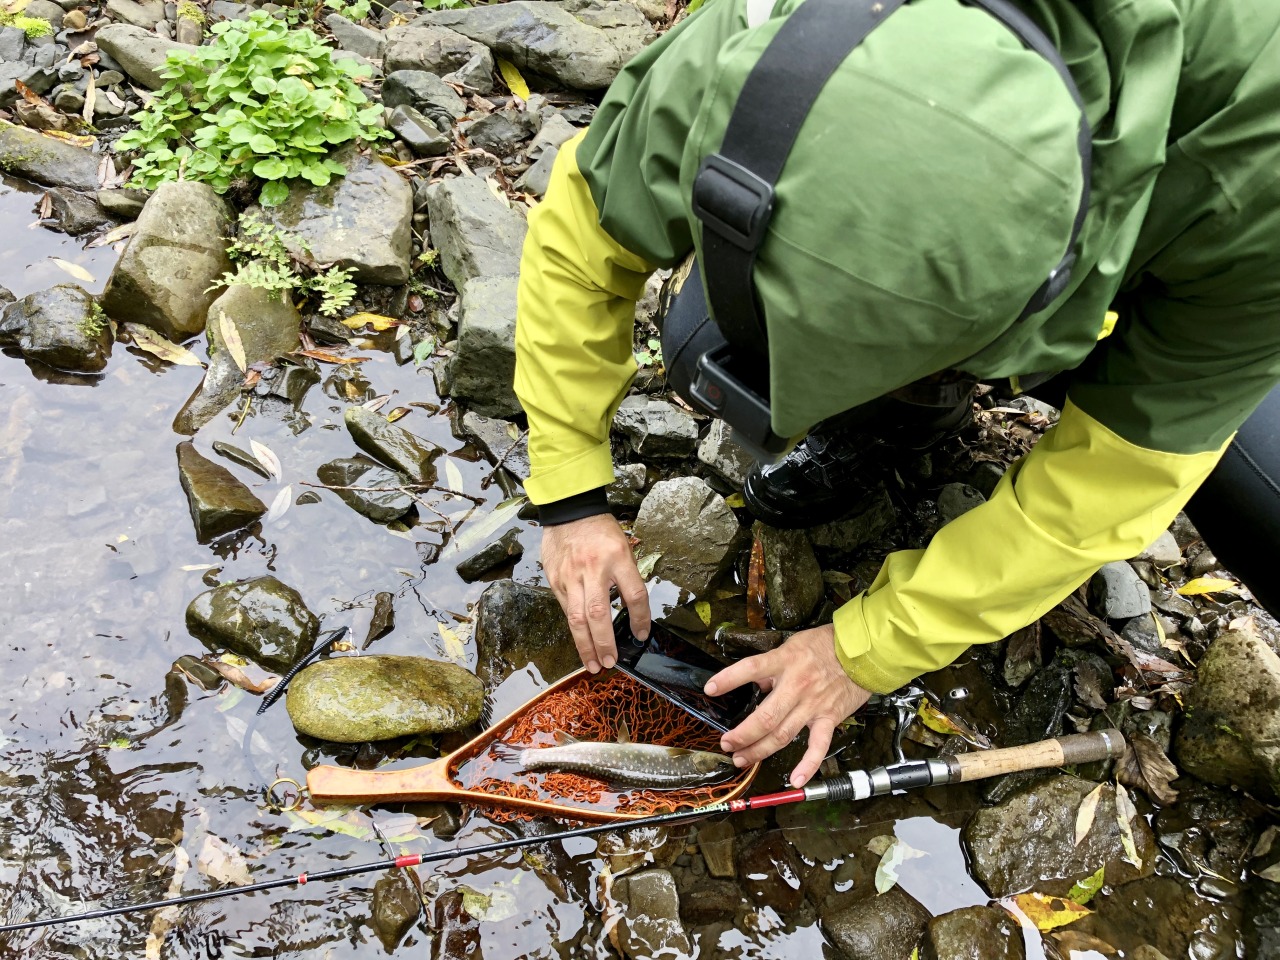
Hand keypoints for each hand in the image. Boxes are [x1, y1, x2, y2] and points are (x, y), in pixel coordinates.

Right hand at [540, 514, 650, 672]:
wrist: (569, 512)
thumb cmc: (600, 531)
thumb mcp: (623, 547)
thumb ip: (627, 578)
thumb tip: (632, 612)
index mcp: (618, 558)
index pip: (634, 595)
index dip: (640, 619)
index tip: (641, 635)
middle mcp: (593, 568)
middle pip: (599, 613)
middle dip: (604, 642)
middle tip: (609, 662)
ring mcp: (571, 576)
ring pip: (577, 618)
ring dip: (585, 645)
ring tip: (592, 663)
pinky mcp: (555, 580)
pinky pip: (567, 609)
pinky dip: (575, 628)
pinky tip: (581, 641)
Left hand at [705, 624, 869, 787]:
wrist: (863, 652)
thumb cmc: (826, 645)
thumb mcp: (793, 645)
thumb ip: (772, 665)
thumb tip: (757, 684)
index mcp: (784, 661)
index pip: (750, 669)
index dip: (728, 679)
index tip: (710, 689)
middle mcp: (797, 686)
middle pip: (764, 717)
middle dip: (741, 734)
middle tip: (726, 744)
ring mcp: (813, 705)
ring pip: (782, 735)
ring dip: (759, 750)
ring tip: (741, 759)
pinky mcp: (829, 718)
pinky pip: (817, 747)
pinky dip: (807, 766)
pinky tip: (795, 780)